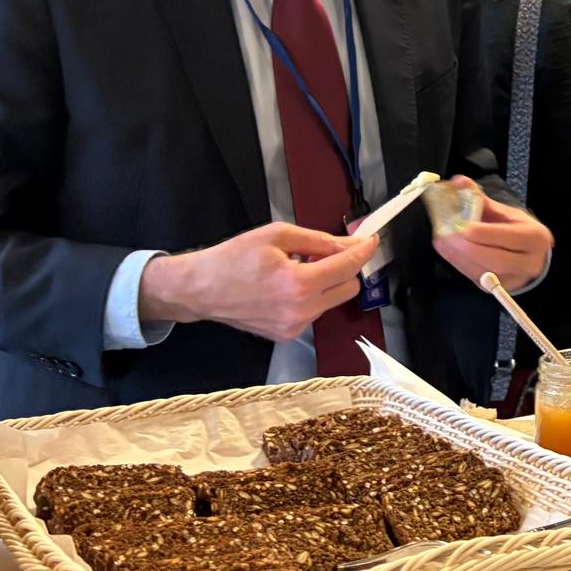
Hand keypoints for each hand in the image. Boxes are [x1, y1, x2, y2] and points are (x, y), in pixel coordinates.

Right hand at [138, 222, 377, 342]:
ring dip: (326, 282)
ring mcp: (294, 327)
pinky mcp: (286, 335)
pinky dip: (311, 296)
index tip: (371, 239)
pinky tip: (287, 286)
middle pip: (349, 288)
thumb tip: (351, 243)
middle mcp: (301, 311)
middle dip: (345, 267)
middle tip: (326, 251)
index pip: (348, 266)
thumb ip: (319, 240)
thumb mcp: (277, 235)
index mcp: (299, 284)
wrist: (199, 290)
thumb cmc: (234, 257)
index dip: (363, 250)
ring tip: (298, 267)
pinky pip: (314, 312)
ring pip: (332, 300)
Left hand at [433, 190, 552, 291]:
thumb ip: (481, 200)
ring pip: (481, 271)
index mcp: (534, 237)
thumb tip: (458, 182)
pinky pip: (475, 277)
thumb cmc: (518, 229)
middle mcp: (528, 262)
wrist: (532, 256)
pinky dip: (458, 263)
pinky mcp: (498, 289)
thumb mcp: (506, 213)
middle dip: (464, 247)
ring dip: (456, 256)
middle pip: (492, 258)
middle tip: (443, 234)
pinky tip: (447, 251)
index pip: (504, 236)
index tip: (459, 224)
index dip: (480, 232)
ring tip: (440, 241)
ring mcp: (514, 279)